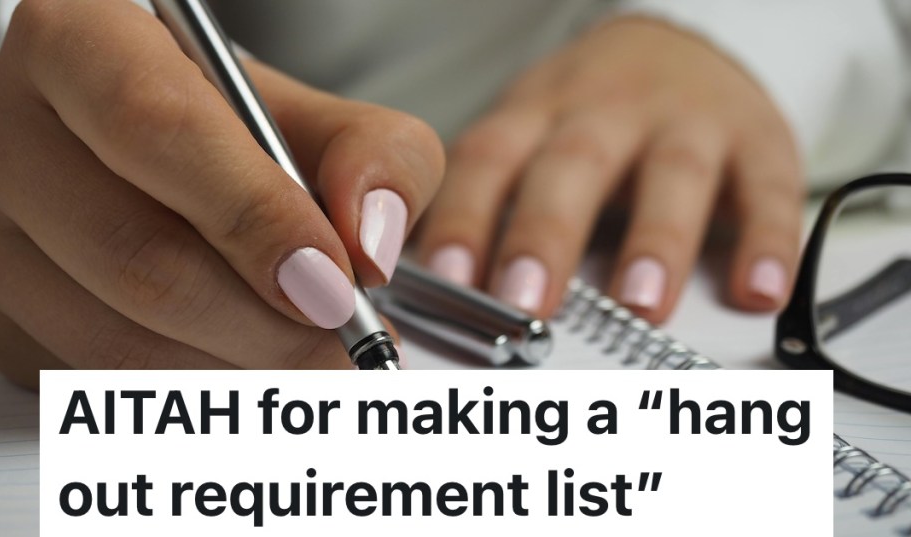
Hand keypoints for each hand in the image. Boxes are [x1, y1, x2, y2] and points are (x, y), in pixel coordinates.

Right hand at [0, 0, 442, 385]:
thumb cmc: (230, 132)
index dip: (255, 217)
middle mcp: (1, 128)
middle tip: (337, 339)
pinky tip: (235, 362)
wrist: (154, 164)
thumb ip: (376, 158)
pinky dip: (185, 391)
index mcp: (76, 38)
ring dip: (233, 370)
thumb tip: (369, 242)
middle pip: (138, 254)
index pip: (159, 129)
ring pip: (114, 338)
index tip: (331, 282)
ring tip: (301, 356)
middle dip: (263, 322)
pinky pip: (92, 381)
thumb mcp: (320, 119)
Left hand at [416, 17, 802, 322]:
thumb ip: (487, 202)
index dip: (466, 218)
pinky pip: (767, 189)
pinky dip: (766, 241)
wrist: (675, 49)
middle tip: (526, 301)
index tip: (448, 280)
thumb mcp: (526, 137)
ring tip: (638, 304)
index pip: (489, 161)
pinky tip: (756, 290)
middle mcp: (607, 112)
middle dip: (547, 235)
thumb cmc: (586, 115)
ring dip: (655, 241)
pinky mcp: (758, 139)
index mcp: (537, 114)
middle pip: (573, 166)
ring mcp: (686, 122)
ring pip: (672, 175)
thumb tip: (429, 288)